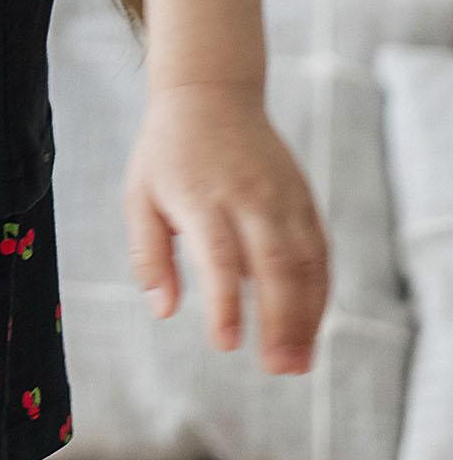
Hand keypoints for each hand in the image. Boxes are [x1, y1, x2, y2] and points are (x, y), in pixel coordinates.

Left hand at [123, 83, 330, 374]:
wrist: (210, 92)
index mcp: (201, 197)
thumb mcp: (139, 195)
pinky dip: (320, 289)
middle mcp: (247, 196)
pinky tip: (312, 324)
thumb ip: (149, 254)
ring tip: (299, 362)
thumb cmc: (167, 152)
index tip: (226, 343)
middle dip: (279, 320)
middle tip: (278, 367)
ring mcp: (281, 196)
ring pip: (305, 260)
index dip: (225, 302)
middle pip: (272, 263)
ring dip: (307, 314)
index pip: (219, 256)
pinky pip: (319, 248)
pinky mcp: (302, 197)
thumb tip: (163, 310)